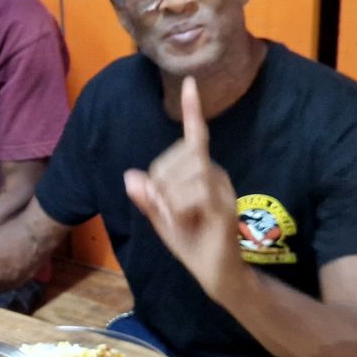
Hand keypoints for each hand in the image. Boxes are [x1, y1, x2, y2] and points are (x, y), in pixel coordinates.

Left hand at [123, 76, 243, 297]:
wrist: (217, 275)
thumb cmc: (191, 244)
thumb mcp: (161, 219)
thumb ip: (147, 199)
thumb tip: (130, 176)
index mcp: (200, 171)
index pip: (195, 135)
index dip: (192, 109)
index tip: (189, 82)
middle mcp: (215, 173)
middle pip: (174, 159)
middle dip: (159, 185)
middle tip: (168, 212)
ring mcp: (223, 189)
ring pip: (184, 175)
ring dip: (169, 200)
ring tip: (179, 220)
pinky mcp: (226, 207)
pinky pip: (194, 195)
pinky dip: (179, 210)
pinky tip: (186, 223)